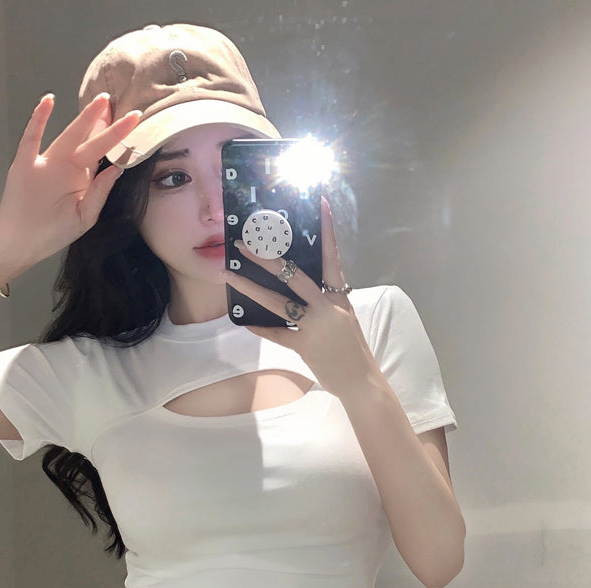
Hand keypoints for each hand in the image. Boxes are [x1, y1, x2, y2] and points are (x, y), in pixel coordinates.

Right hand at [0, 93, 140, 276]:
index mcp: (82, 178)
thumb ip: (100, 193)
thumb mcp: (84, 217)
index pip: (102, 153)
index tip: (133, 121)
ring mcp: (46, 162)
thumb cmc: (53, 232)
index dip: (116, 137)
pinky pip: (32, 138)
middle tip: (121, 103)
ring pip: (68, 135)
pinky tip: (48, 101)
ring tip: (101, 101)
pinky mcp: (25, 163)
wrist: (21, 244)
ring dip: (83, 118)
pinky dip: (38, 120)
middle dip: (104, 122)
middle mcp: (67, 165)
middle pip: (89, 139)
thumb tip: (117, 169)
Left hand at [223, 196, 374, 396]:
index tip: (320, 203)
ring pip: (278, 302)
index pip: (331, 256)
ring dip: (250, 287)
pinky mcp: (305, 346)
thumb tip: (297, 287)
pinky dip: (260, 329)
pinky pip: (278, 334)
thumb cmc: (351, 348)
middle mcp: (327, 306)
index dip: (327, 230)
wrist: (362, 380)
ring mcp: (315, 326)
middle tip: (244, 243)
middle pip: (293, 275)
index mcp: (338, 296)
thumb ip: (324, 300)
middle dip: (266, 258)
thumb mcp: (343, 317)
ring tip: (229, 275)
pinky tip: (244, 323)